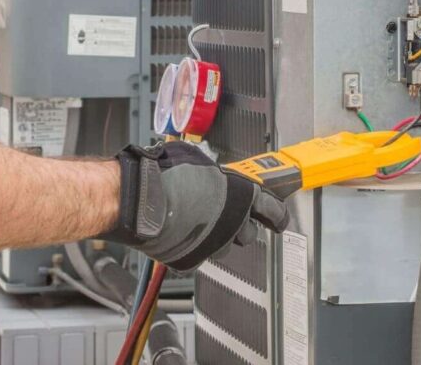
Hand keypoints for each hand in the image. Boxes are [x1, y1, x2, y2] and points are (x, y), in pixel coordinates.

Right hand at [101, 142, 288, 270]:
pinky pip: (199, 255)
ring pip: (224, 247)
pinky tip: (181, 233)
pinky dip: (193, 247)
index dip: (277, 215)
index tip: (279, 218)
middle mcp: (233, 223)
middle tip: (226, 215)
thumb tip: (212, 175)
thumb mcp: (198, 161)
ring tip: (197, 221)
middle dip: (240, 225)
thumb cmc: (166, 174)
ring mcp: (214, 244)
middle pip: (248, 233)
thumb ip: (214, 175)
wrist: (141, 198)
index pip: (273, 210)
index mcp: (242, 195)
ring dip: (217, 237)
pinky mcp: (193, 259)